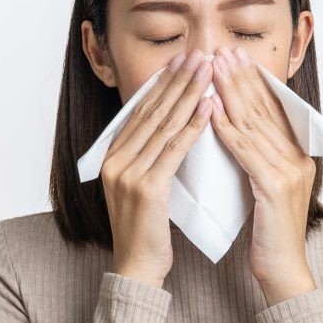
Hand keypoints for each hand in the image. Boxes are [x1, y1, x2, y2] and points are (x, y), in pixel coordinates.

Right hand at [100, 48, 213, 287]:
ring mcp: (128, 173)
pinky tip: (209, 108)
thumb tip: (167, 127)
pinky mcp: (146, 188)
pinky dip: (194, 125)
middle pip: (152, 111)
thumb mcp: (140, 187)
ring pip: (164, 125)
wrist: (137, 268)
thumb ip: (148, 158)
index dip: (162, 84)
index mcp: (112, 157)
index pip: (140, 111)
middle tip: (198, 54)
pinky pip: (175, 149)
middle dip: (177, 80)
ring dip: (189, 94)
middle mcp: (116, 160)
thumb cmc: (145, 231)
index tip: (182, 62)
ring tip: (208, 70)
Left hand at [207, 46, 316, 304]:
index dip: (253, 81)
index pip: (273, 109)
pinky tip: (211, 110)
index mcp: (297, 156)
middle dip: (241, 77)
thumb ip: (256, 158)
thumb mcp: (264, 187)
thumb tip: (234, 129)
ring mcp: (289, 170)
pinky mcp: (275, 186)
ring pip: (255, 122)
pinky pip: (247, 149)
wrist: (282, 271)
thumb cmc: (269, 234)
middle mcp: (298, 158)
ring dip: (231, 93)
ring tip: (211, 69)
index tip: (232, 58)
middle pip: (265, 109)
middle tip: (220, 51)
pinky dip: (227, 127)